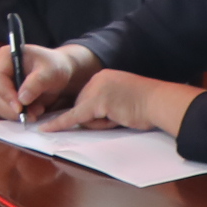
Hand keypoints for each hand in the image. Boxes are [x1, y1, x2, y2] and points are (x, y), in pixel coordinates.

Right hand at [0, 41, 84, 121]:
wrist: (57, 72)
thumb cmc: (53, 67)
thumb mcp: (50, 71)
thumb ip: (37, 83)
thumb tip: (22, 99)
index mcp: (5, 56)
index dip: (5, 94)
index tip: (20, 108)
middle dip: (11, 108)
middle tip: (31, 116)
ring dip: (14, 114)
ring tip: (37, 112)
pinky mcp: (1, 95)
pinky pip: (2, 110)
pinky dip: (15, 116)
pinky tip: (32, 113)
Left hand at [41, 67, 201, 138]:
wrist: (159, 102)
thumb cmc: (147, 106)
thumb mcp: (122, 100)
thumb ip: (105, 104)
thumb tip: (87, 118)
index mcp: (104, 77)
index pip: (86, 97)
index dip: (88, 112)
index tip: (74, 118)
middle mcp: (97, 79)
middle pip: (81, 106)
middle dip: (94, 119)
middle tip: (118, 117)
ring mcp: (96, 89)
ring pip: (82, 114)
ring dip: (98, 123)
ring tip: (120, 116)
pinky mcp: (96, 102)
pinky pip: (74, 117)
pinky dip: (60, 124)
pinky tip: (46, 129)